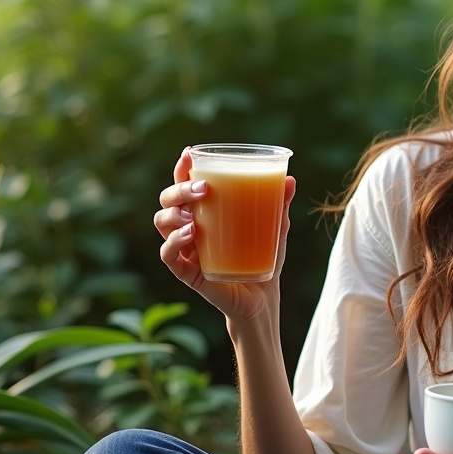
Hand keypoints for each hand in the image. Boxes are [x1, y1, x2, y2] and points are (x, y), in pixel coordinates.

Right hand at [152, 147, 296, 323]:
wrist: (263, 299)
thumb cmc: (264, 257)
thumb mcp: (275, 229)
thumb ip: (279, 205)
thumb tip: (290, 180)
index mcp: (205, 212)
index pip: (185, 185)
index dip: (182, 168)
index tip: (189, 154)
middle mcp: (189, 227)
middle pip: (167, 201)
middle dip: (178, 189)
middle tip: (202, 188)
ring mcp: (186, 250)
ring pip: (162, 223)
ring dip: (173, 214)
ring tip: (193, 216)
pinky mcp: (187, 273)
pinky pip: (168, 256)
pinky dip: (174, 243)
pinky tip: (190, 235)